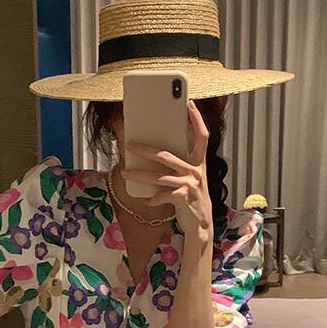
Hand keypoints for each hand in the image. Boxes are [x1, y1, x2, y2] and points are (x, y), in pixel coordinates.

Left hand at [121, 99, 212, 243]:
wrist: (201, 224)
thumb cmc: (192, 198)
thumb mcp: (190, 178)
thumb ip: (179, 165)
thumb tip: (155, 153)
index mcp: (199, 162)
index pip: (202, 136)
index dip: (197, 119)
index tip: (189, 103)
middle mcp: (196, 171)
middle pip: (167, 155)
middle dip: (145, 149)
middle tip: (129, 144)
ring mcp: (190, 184)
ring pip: (159, 176)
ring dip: (139, 175)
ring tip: (124, 173)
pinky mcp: (182, 198)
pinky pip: (161, 195)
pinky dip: (152, 198)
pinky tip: (145, 199)